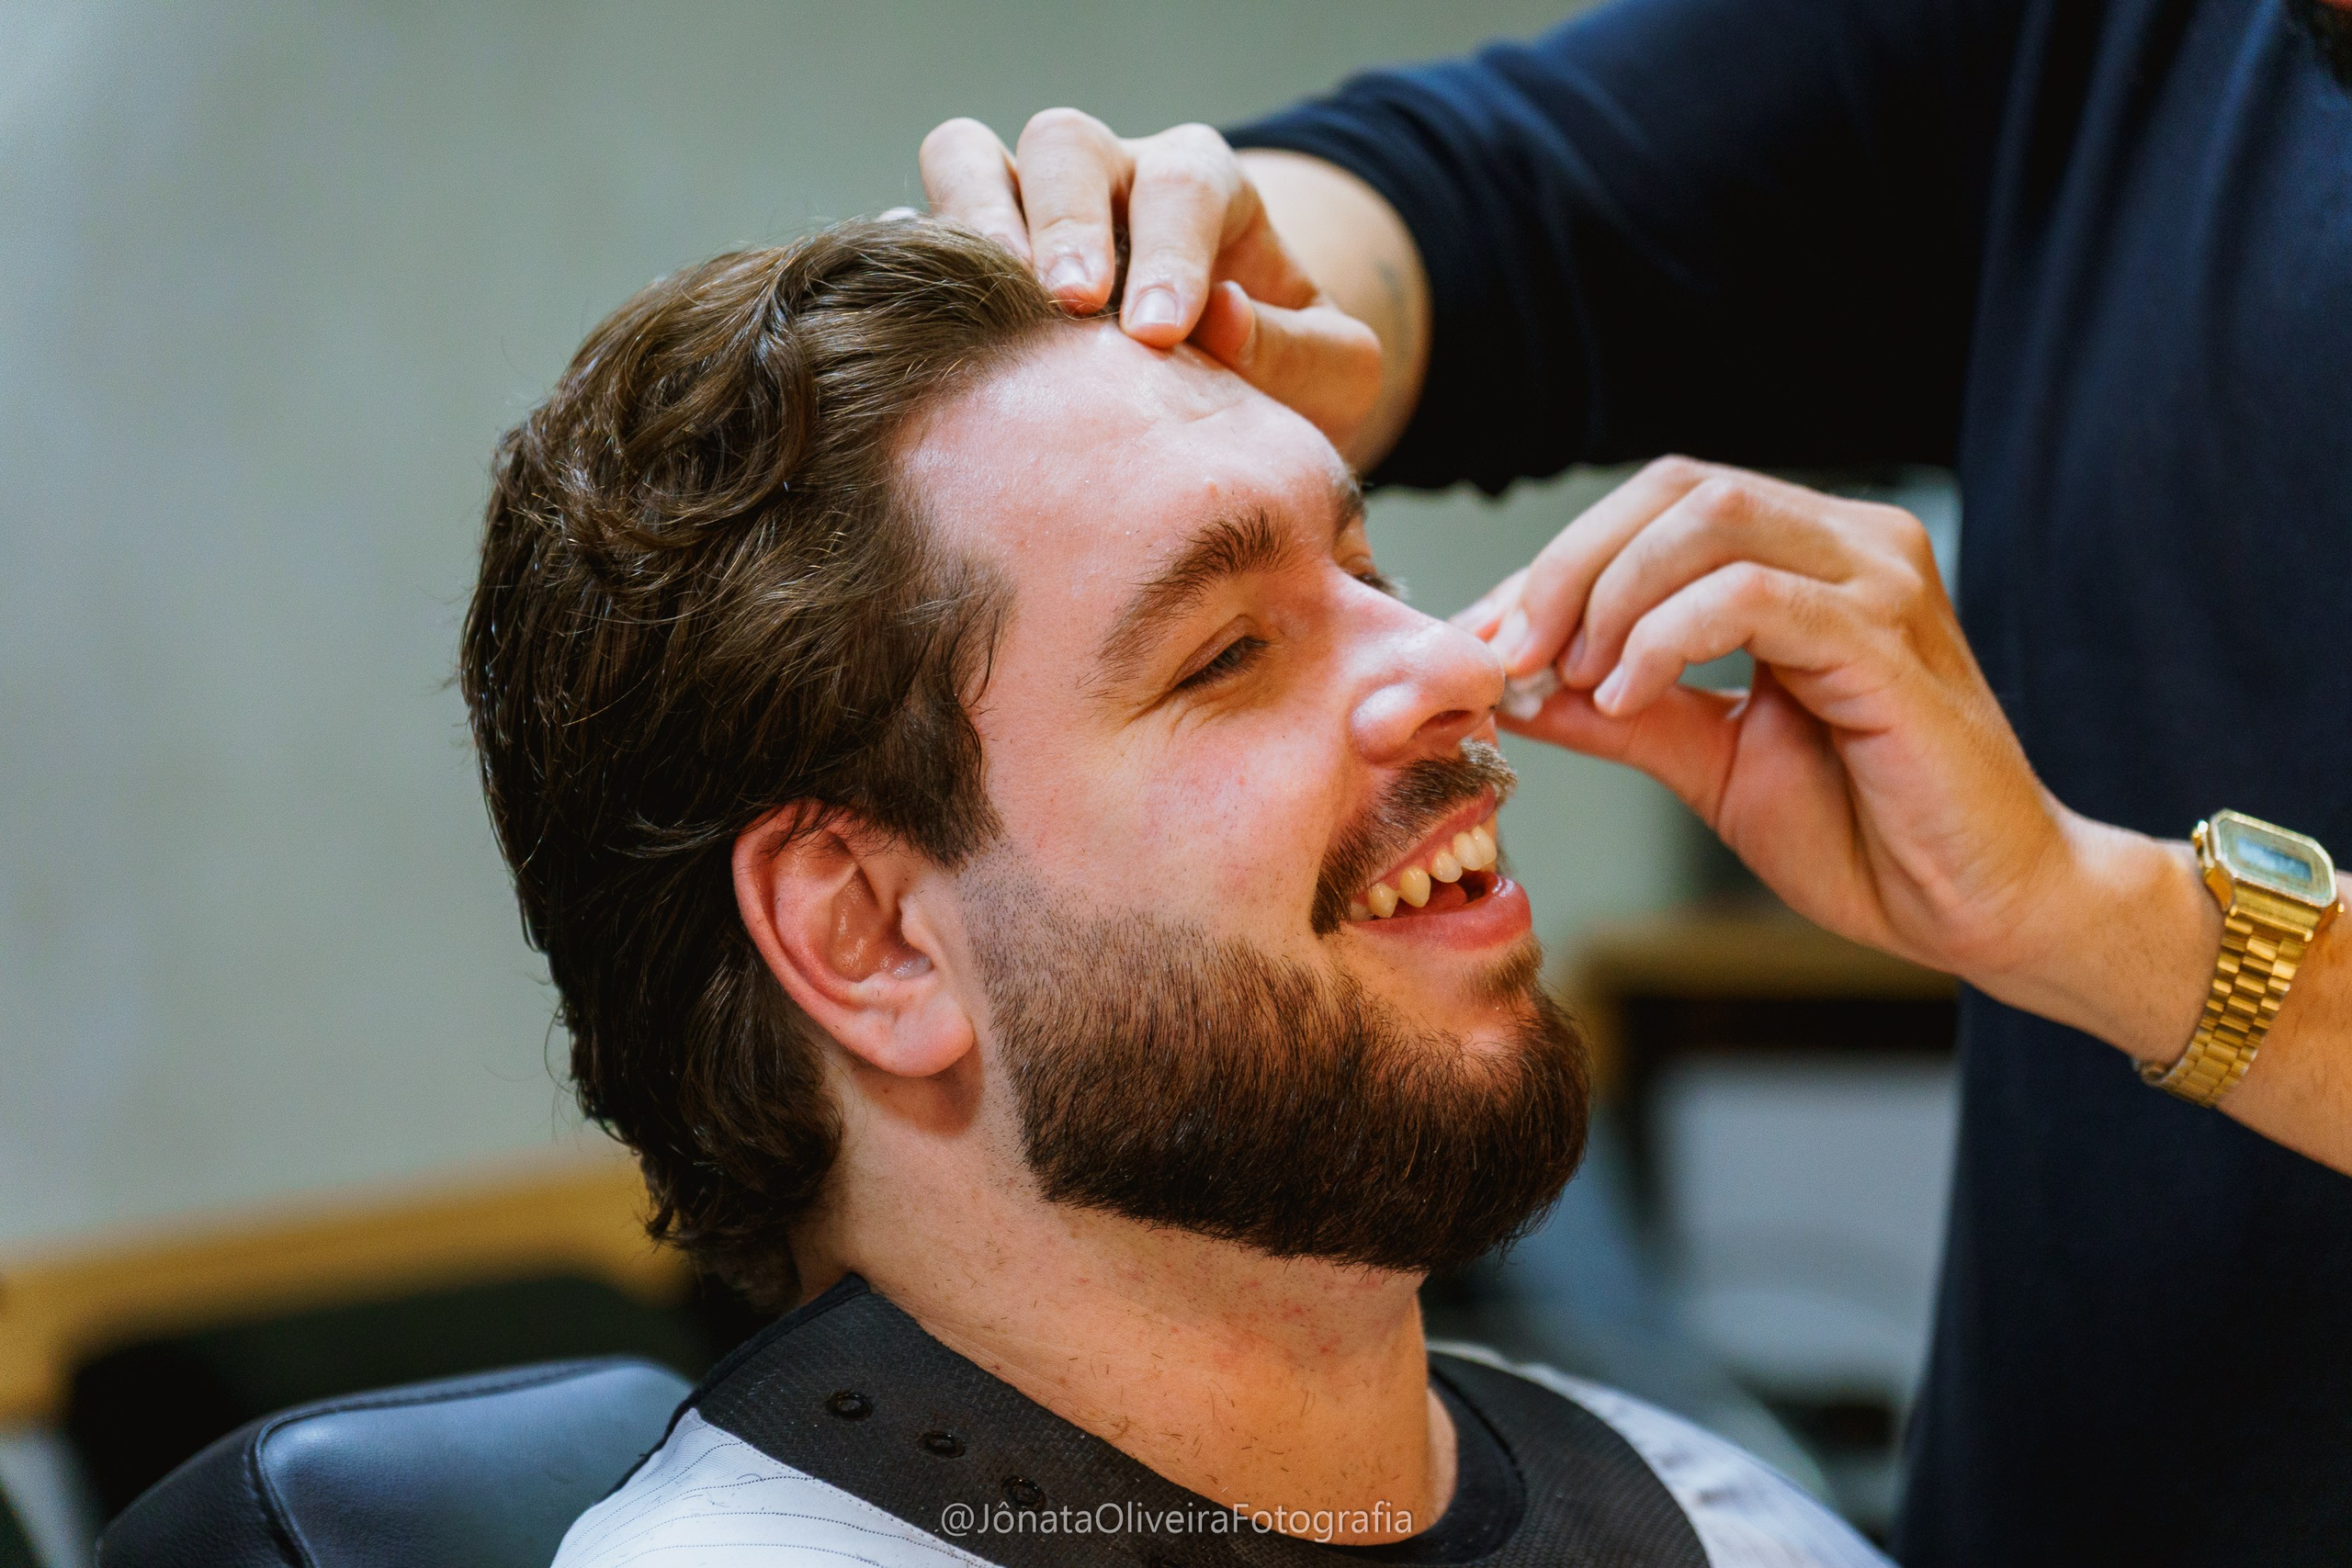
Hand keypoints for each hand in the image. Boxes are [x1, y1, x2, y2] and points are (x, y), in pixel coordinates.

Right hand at [919, 111, 1386, 457]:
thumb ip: (1300, 352)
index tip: (1160, 332)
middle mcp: (1109, 177)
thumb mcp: (1333, 373)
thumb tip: (1223, 320)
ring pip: (970, 155)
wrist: (1224, 403)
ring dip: (972, 223)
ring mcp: (1027, 207)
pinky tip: (920, 327)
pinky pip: (915, 225)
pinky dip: (912, 264)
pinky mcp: (967, 254)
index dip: (1170, 251)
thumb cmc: (1283, 375)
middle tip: (1072, 307)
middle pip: (1066, 142)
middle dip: (1065, 220)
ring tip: (988, 311)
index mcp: (1202, 187)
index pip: (1183, 184)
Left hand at [1460, 460, 2214, 1040]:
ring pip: (1709, 523)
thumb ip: (1617, 712)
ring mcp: (1880, 583)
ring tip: (1570, 681)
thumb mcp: (1707, 761)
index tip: (1480, 641)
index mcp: (1808, 556)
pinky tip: (1625, 697)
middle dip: (1566, 567)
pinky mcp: (1891, 642)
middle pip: (1675, 488)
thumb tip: (1507, 683)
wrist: (1982, 908)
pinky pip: (1754, 598)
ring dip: (1609, 596)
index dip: (1556, 563)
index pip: (1658, 505)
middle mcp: (1851, 544)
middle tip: (1505, 655)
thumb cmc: (1866, 833)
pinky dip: (1666, 637)